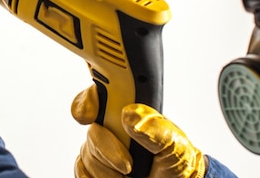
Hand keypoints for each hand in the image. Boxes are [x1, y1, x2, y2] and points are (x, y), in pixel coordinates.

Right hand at [71, 84, 206, 177]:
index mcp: (130, 111)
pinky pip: (82, 170)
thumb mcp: (177, 145)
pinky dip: (98, 177)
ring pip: (86, 152)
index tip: (91, 114)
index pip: (102, 91)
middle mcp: (113, 126)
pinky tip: (117, 177)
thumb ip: (157, 129)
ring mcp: (101, 147)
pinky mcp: (92, 167)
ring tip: (131, 173)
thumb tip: (131, 115)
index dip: (90, 98)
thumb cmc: (177, 165)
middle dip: (105, 146)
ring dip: (107, 168)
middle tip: (127, 163)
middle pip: (91, 126)